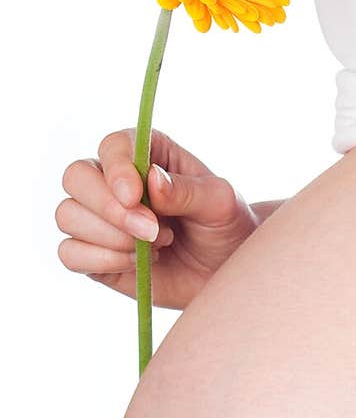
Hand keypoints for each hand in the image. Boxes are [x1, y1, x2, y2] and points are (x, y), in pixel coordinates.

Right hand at [57, 126, 259, 310]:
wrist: (225, 271)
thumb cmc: (224, 227)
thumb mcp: (220, 203)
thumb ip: (187, 190)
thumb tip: (152, 179)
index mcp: (148, 153)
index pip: (113, 146)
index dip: (117, 169)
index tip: (134, 196)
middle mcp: (115, 180)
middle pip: (76, 177)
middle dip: (109, 208)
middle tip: (154, 231)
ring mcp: (99, 217)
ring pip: (68, 215)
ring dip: (111, 237)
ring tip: (158, 245)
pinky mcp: (92, 254)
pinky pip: (69, 253)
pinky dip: (101, 260)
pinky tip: (136, 263)